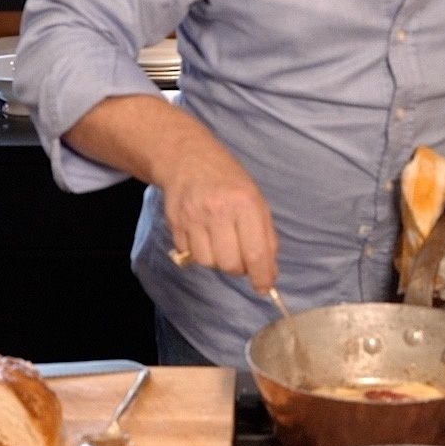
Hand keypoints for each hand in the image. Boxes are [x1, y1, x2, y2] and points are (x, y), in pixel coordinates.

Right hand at [160, 143, 279, 292]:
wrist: (187, 158)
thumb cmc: (228, 180)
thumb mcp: (256, 199)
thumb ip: (266, 235)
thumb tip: (269, 272)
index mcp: (245, 203)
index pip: (256, 252)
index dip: (262, 276)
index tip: (264, 288)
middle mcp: (218, 211)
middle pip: (231, 264)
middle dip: (239, 268)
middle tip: (241, 254)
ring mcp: (193, 218)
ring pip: (209, 263)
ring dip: (218, 260)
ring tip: (221, 242)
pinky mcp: (175, 223)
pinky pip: (190, 255)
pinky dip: (199, 252)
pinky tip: (203, 235)